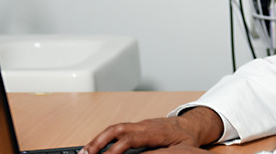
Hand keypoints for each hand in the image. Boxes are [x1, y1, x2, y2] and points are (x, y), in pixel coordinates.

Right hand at [80, 107, 223, 153]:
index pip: (130, 139)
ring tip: (84, 151)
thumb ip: (163, 153)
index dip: (116, 149)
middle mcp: (144, 125)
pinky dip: (104, 137)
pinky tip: (95, 146)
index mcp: (155, 132)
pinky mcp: (137, 126)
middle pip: (117, 129)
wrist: (191, 124)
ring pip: (115, 128)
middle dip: (99, 141)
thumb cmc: (186, 138)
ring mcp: (140, 124)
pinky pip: (118, 129)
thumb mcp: (181, 149)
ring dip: (98, 139)